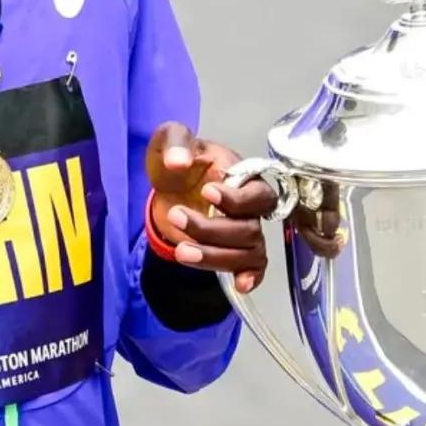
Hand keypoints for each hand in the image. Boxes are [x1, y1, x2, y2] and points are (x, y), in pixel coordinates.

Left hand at [145, 122, 341, 293]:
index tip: (206, 192)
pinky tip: (239, 284)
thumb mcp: (170, 140)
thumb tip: (179, 160)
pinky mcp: (233, 250)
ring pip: (247, 251)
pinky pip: (254, 266)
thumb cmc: (178, 159)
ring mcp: (242, 229)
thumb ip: (175, 143)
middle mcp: (248, 206)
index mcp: (240, 174)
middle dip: (211, 229)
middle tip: (175, 216)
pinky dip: (251, 276)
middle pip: (249, 227)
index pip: (256, 193)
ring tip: (181, 251)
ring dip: (214, 256)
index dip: (236, 199)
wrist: (169, 185)